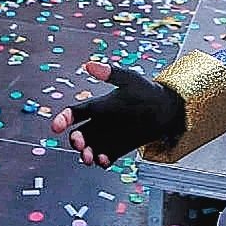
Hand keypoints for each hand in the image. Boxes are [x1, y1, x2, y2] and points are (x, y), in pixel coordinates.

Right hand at [50, 61, 184, 167]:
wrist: (168, 109)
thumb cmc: (148, 91)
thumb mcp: (129, 79)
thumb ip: (110, 74)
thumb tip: (89, 64)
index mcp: (98, 106)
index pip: (75, 113)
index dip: (63, 119)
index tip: (56, 126)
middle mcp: (100, 123)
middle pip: (79, 134)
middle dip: (76, 140)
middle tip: (79, 143)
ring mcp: (109, 137)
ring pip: (90, 148)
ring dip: (86, 154)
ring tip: (89, 157)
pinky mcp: (119, 148)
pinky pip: (106, 157)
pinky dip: (102, 161)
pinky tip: (104, 160)